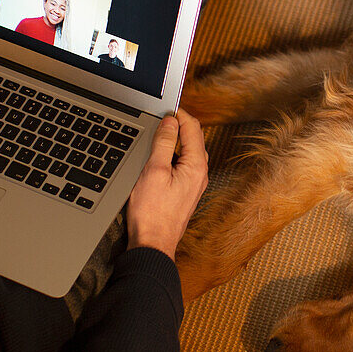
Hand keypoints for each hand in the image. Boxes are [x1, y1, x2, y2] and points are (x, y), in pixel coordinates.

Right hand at [126, 108, 208, 263]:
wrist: (153, 244)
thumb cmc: (152, 213)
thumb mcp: (154, 171)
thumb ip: (164, 143)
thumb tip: (170, 122)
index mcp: (196, 166)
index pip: (193, 128)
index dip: (179, 114)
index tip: (165, 108)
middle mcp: (201, 174)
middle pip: (195, 138)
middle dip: (180, 124)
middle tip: (161, 116)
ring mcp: (195, 184)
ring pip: (190, 152)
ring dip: (177, 139)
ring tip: (160, 132)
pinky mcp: (186, 192)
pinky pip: (185, 165)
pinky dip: (175, 154)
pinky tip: (161, 156)